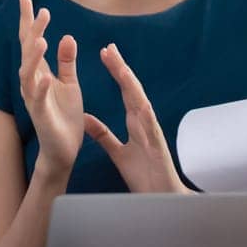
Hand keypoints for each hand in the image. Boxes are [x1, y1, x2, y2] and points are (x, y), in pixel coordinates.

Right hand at [17, 0, 87, 176]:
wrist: (63, 149)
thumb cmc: (64, 115)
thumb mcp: (70, 83)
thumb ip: (66, 61)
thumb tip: (66, 35)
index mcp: (41, 71)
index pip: (32, 40)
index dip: (29, 19)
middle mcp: (33, 82)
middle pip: (29, 51)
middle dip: (33, 31)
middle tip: (41, 11)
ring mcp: (35, 98)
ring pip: (28, 73)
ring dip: (33, 57)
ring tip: (40, 39)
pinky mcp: (41, 115)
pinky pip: (37, 100)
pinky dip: (39, 88)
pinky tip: (44, 77)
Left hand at [83, 44, 187, 193]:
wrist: (161, 198)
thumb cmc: (143, 175)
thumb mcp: (117, 152)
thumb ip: (103, 134)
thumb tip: (85, 118)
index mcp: (135, 121)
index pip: (124, 90)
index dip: (115, 71)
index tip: (104, 53)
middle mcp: (144, 121)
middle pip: (132, 90)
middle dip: (121, 69)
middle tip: (109, 48)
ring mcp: (152, 132)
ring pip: (141, 103)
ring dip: (132, 85)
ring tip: (121, 67)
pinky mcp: (157, 147)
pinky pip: (151, 129)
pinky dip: (146, 114)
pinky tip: (140, 102)